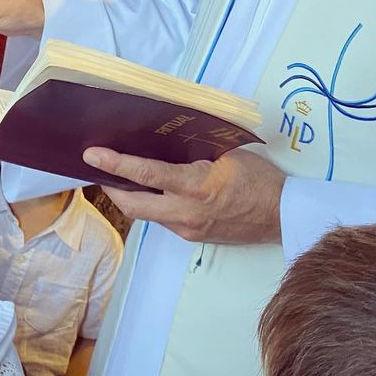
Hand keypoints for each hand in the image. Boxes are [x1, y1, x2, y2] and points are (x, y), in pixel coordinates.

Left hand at [88, 147, 284, 244]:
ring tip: (117, 177)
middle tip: (96, 168)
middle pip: (133, 206)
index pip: (146, 175)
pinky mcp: (192, 236)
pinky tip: (148, 191)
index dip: (115, 164)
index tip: (91, 155)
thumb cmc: (259, 179)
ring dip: (129, 197)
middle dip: (110, 187)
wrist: (284, 215)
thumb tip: (159, 139)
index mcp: (196, 187)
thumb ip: (191, 152)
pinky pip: (162, 220)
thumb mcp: (224, 154)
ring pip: (145, 215)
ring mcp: (188, 228)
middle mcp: (187, 212)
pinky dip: (150, 204)